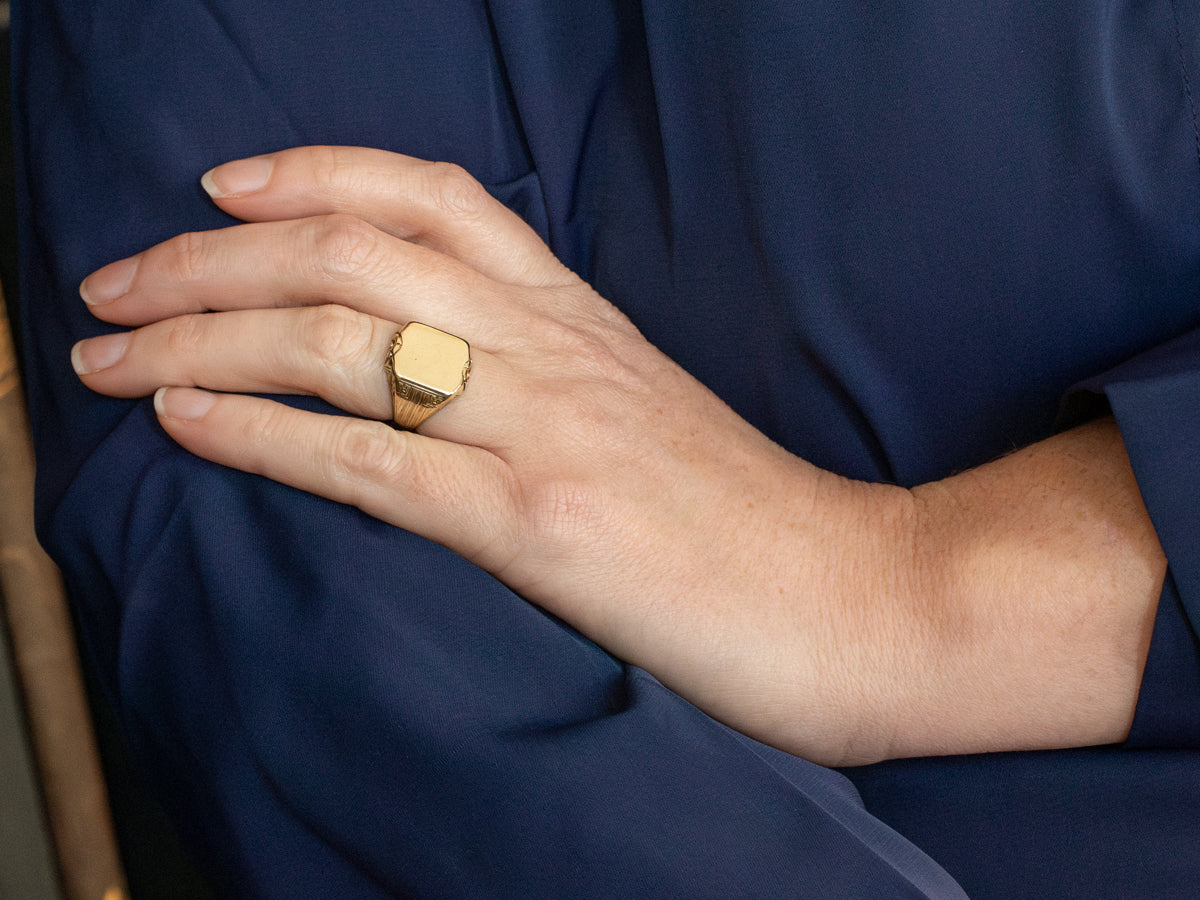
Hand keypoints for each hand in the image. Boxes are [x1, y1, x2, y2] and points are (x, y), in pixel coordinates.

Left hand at [73, 147, 1165, 764]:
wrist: (850, 593)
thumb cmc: (744, 512)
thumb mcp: (644, 407)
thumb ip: (551, 369)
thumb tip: (443, 369)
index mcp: (581, 317)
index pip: (436, 198)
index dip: (314, 172)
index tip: (223, 187)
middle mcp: (555, 351)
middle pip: (354, 257)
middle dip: (209, 258)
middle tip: (115, 281)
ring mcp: (545, 431)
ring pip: (343, 344)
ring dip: (203, 337)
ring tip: (113, 351)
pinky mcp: (539, 525)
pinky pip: (371, 464)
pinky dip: (261, 435)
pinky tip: (185, 423)